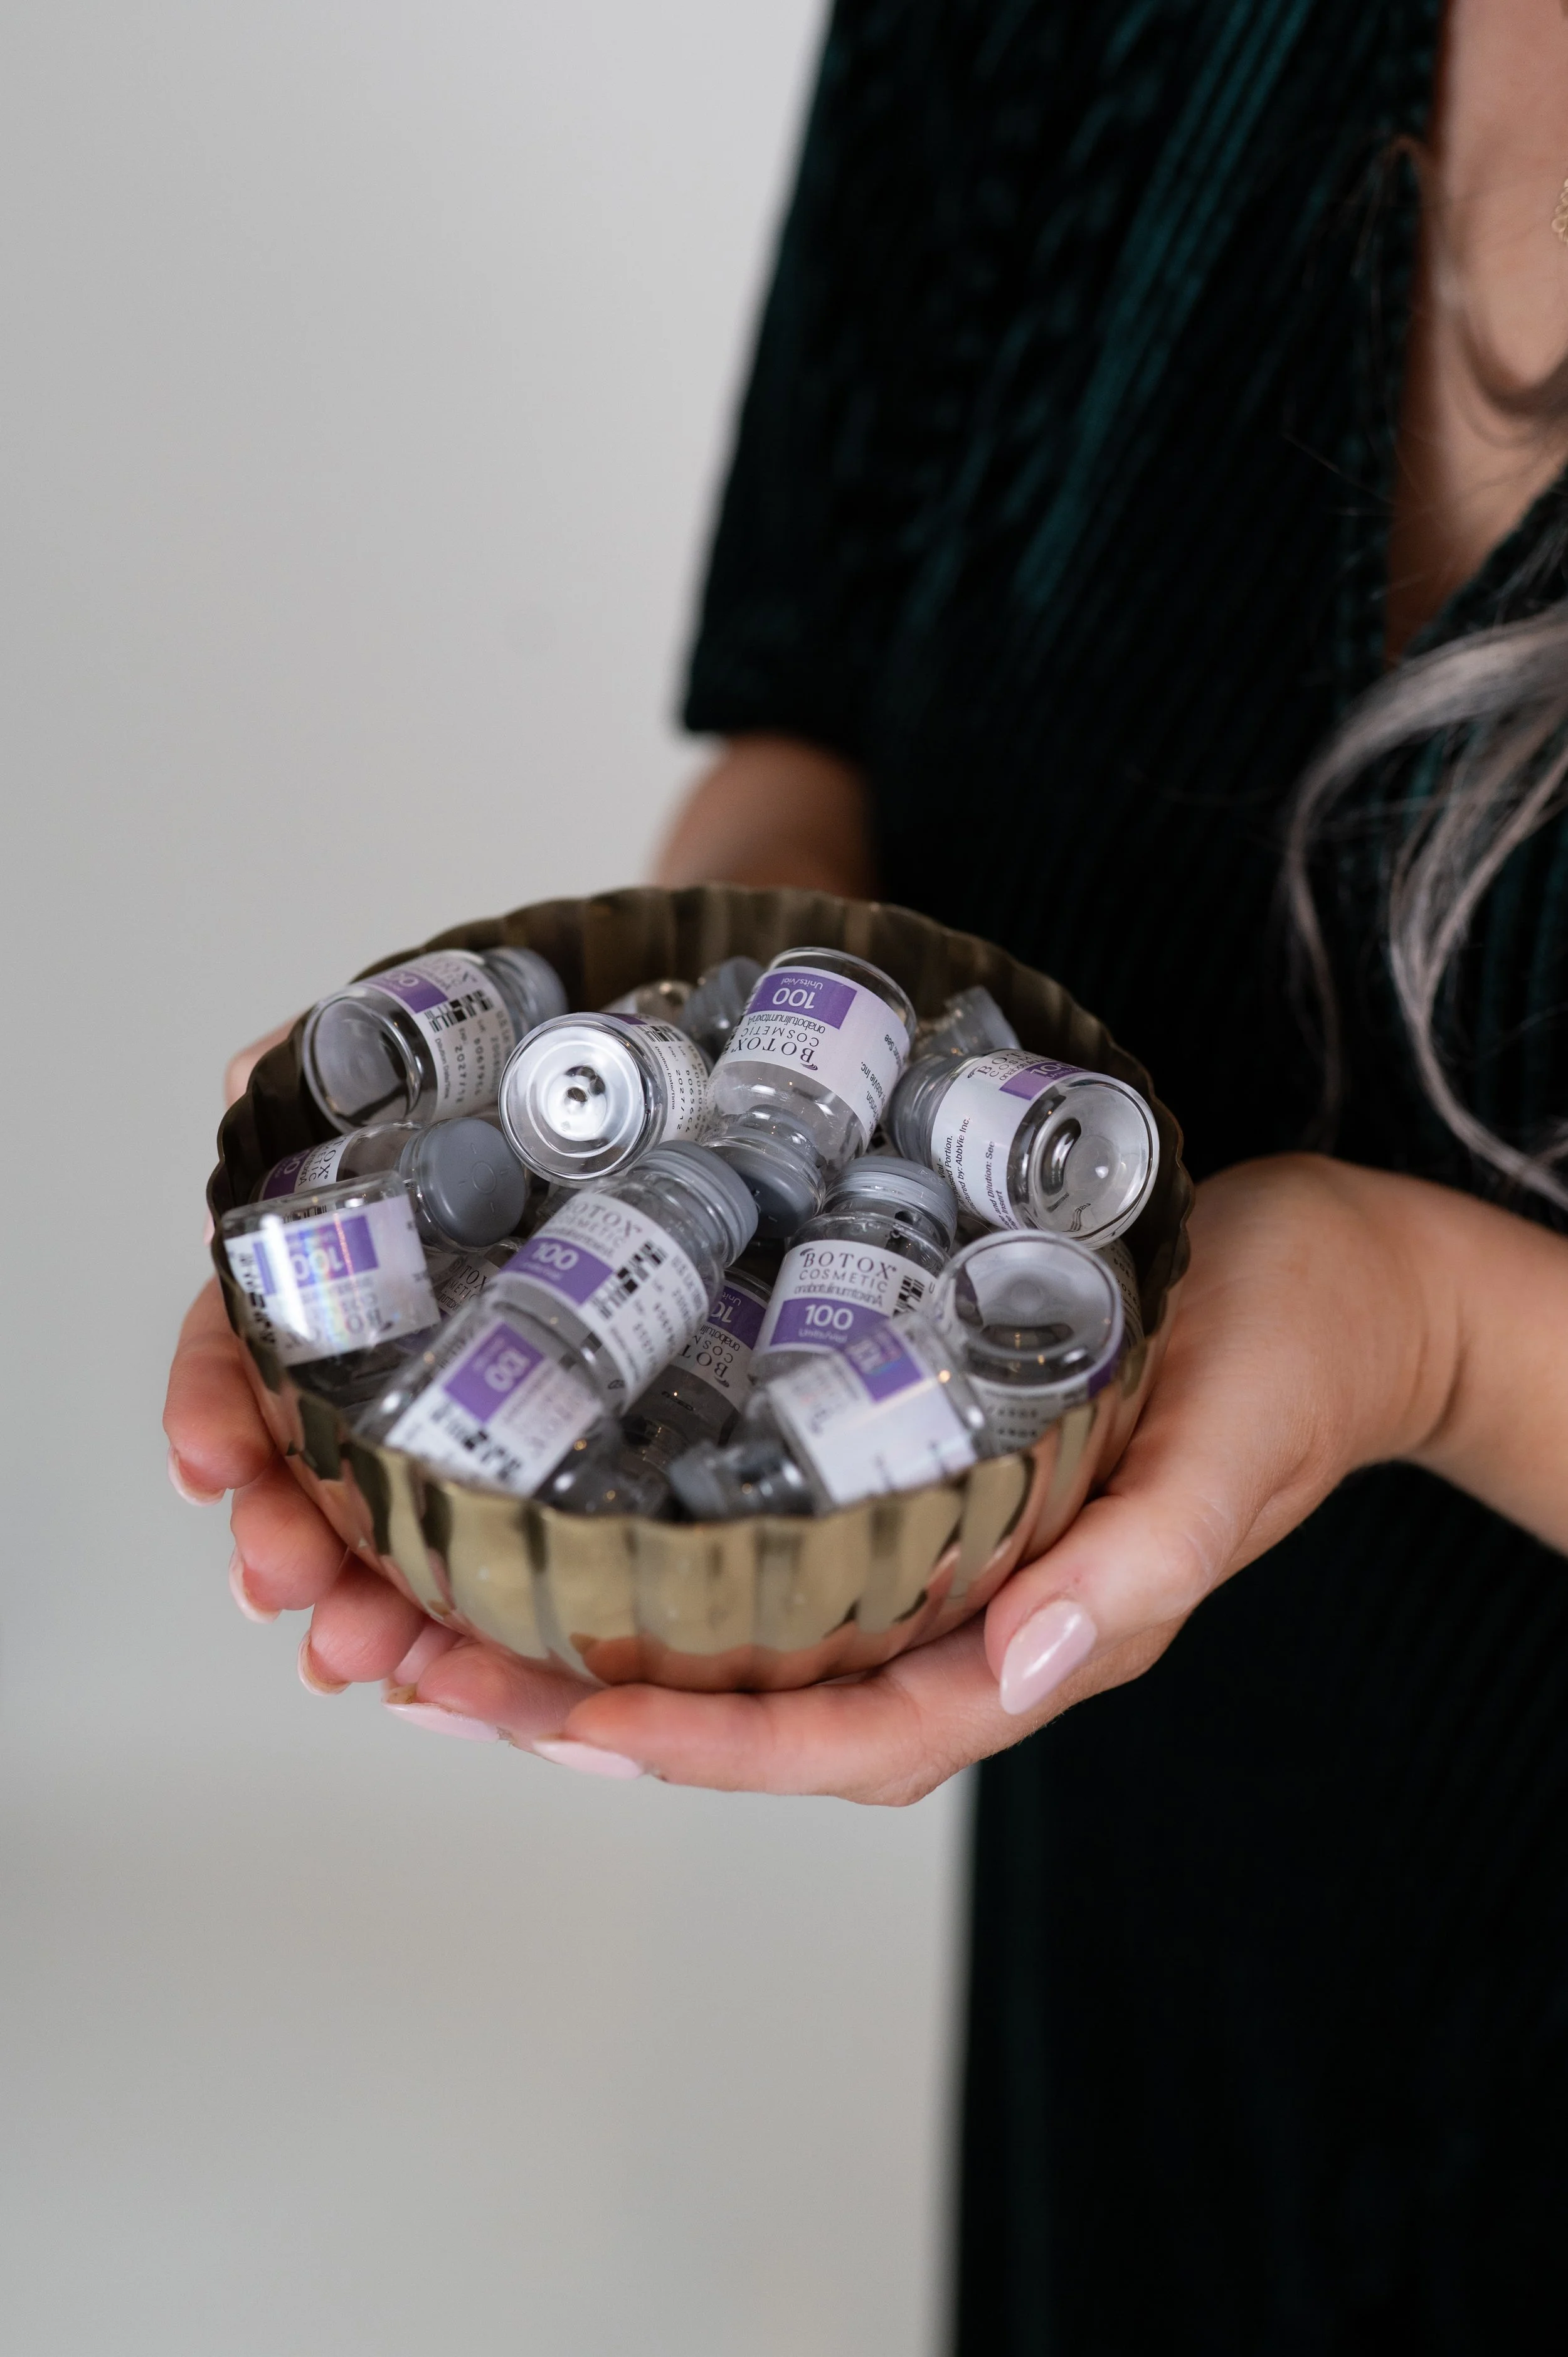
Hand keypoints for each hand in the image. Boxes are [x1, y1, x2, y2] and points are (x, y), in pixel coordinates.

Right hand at [167, 1020, 549, 1713]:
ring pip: (412, 1533)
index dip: (218, 1405)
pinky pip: (530, 1558)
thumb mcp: (444, 1057)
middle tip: (285, 1586)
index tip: (208, 1461)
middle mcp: (412, 1358)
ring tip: (362, 1652)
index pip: (255, 1347)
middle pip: (321, 1465)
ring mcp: (497, 1417)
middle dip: (291, 1537)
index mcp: (363, 1276)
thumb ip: (336, 1065)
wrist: (711, 1090)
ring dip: (370, 1605)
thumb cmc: (563, 1085)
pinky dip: (486, 1627)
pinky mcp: (595, 1463)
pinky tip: (461, 1670)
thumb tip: (249, 1080)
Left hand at [374, 1155, 1461, 1795]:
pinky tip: (575, 1530)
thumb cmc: (1299, 1347)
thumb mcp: (1231, 1447)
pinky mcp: (932, 1482)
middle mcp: (978, 1619)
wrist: (1351, 1274)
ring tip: (447, 1625)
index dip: (699, 1748)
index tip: (553, 1722)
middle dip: (595, 1718)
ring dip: (601, 1655)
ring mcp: (951, 1559)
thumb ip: (1141, 1567)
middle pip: (767, 1719)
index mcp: (1044, 1637)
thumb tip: (1026, 1672)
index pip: (848, 1739)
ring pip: (757, 1651)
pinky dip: (669, 1570)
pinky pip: (784, 1565)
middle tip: (428, 1674)